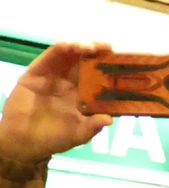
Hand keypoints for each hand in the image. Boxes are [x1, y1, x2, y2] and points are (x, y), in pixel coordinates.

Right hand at [0, 42, 113, 166]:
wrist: (26, 140)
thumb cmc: (55, 137)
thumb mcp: (79, 134)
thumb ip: (93, 126)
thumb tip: (109, 120)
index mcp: (85, 96)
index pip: (100, 79)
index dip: (110, 70)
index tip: (123, 63)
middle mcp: (71, 83)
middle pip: (87, 63)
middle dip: (98, 53)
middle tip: (109, 48)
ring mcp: (55, 76)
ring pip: (70, 56)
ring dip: (80, 47)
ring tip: (91, 47)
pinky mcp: (37, 72)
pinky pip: (49, 57)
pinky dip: (60, 49)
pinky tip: (69, 46)